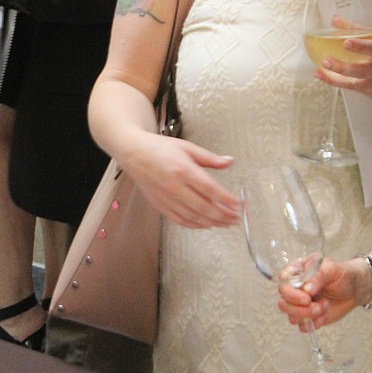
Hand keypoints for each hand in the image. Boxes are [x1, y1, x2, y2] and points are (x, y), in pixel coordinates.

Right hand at [119, 134, 238, 228]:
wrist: (133, 153)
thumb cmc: (159, 148)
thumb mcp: (187, 147)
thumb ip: (210, 158)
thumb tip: (229, 161)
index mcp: (183, 170)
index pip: (210, 189)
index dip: (226, 199)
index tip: (238, 205)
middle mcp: (175, 187)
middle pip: (204, 207)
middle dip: (223, 215)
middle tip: (236, 218)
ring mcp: (167, 198)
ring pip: (193, 217)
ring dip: (212, 222)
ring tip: (226, 224)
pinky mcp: (160, 205)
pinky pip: (180, 220)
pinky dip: (195, 225)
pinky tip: (206, 224)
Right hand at [277, 256, 361, 330]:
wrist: (355, 290)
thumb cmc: (343, 274)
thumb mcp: (332, 268)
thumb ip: (318, 276)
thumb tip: (306, 289)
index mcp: (297, 272)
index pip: (282, 281)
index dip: (290, 292)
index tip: (307, 296)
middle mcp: (295, 289)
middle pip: (283, 302)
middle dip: (299, 308)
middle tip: (315, 305)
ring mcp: (300, 305)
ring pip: (291, 317)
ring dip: (308, 315)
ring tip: (324, 306)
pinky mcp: (308, 317)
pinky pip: (303, 326)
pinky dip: (314, 323)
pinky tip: (324, 314)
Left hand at [314, 33, 371, 101]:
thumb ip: (358, 31)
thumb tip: (334, 20)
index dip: (361, 46)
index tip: (346, 42)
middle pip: (363, 71)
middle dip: (342, 67)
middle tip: (325, 60)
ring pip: (355, 84)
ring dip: (335, 78)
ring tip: (319, 71)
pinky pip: (353, 89)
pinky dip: (338, 83)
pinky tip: (324, 76)